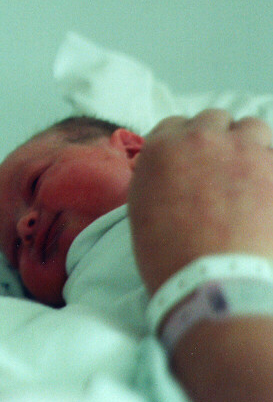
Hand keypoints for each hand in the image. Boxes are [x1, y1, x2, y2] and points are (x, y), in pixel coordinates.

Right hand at [128, 109, 272, 294]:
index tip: (189, 162)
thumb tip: (173, 172)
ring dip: (250, 145)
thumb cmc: (170, 256)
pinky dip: (270, 171)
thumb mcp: (142, 210)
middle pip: (215, 119)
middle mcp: (201, 139)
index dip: (182, 144)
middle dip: (217, 139)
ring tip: (251, 175)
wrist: (214, 282)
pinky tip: (266, 195)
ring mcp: (245, 150)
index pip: (174, 125)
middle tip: (221, 169)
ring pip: (253, 127)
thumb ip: (157, 178)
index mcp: (161, 149)